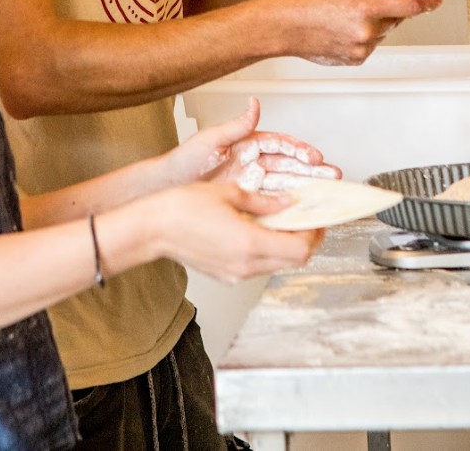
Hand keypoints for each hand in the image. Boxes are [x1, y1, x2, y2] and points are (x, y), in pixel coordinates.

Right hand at [146, 179, 323, 283]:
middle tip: (306, 220)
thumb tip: (287, 203)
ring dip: (287, 246)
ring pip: (277, 264)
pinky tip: (260, 231)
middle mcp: (246, 265)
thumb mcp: (228, 194)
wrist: (152, 229)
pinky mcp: (226, 275)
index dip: (315, 234)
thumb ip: (263, 202)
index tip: (317, 218)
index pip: (300, 249)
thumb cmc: (182, 208)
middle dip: (306, 240)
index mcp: (250, 244)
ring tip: (283, 222)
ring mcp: (235, 274)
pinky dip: (267, 250)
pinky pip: (258, 266)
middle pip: (293, 261)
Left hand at [167, 97, 340, 192]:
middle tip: (333, 177)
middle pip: (289, 166)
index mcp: (247, 145)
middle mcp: (253, 164)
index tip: (314, 156)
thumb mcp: (209, 140)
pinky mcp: (247, 201)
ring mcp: (251, 183)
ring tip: (327, 194)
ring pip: (286, 185)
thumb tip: (254, 105)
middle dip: (312, 172)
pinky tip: (301, 211)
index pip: (280, 145)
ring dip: (307, 189)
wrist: (167, 190)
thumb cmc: (183, 163)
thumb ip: (235, 126)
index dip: (299, 150)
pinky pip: (272, 203)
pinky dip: (288, 207)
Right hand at [261, 0, 440, 64]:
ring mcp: (361, 48)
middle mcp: (368, 30)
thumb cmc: (304, 1)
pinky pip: (367, 46)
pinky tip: (339, 28)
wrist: (282, 25)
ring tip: (344, 16)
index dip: (426, 1)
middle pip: (395, 20)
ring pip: (381, 33)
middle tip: (366, 3)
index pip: (410, 5)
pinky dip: (360, 37)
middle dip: (387, 10)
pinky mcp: (353, 60)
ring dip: (372, 24)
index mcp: (367, 6)